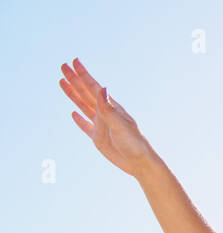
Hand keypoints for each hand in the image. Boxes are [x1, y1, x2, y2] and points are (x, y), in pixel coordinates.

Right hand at [59, 58, 155, 177]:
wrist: (140, 163)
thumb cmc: (134, 143)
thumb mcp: (120, 124)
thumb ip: (108, 108)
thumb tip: (101, 87)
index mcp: (110, 108)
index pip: (93, 87)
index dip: (83, 75)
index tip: (74, 61)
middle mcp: (105, 114)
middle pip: (85, 93)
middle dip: (74, 80)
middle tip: (63, 66)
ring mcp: (101, 125)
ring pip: (83, 106)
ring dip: (73, 94)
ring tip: (62, 82)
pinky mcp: (98, 138)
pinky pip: (85, 126)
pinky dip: (78, 120)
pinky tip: (73, 113)